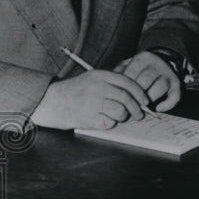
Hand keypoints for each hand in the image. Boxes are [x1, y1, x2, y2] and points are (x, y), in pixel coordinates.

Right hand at [30, 70, 151, 129]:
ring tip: (115, 116)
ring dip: (123, 117)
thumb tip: (137, 96)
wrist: (53, 102)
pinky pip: (109, 123)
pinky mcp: (89, 117)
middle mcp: (97, 87)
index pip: (127, 82)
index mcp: (100, 75)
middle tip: (139, 115)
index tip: (145, 101)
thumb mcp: (93, 79)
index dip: (139, 93)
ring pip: (120, 112)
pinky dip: (110, 123)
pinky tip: (101, 119)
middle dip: (137, 109)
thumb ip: (113, 84)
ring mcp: (93, 102)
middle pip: (126, 98)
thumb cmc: (77, 92)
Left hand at [113, 50, 180, 111]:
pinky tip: (158, 109)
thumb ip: (120, 73)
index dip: (126, 87)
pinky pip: (174, 97)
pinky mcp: (177, 84)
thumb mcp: (129, 65)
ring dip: (150, 100)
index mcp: (143, 58)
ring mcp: (168, 74)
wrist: (162, 63)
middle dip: (136, 95)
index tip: (121, 97)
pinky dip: (166, 105)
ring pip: (159, 88)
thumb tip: (113, 88)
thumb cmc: (140, 69)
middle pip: (145, 80)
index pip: (132, 73)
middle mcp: (157, 64)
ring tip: (142, 107)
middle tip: (130, 105)